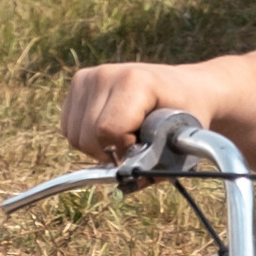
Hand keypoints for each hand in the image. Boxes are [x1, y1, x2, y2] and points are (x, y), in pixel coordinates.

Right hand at [59, 60, 198, 163]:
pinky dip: (87, 138)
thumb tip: (124, 181)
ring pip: (75, 135)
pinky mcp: (79, 82)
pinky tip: (110, 129)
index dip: (124, 150)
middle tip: (136, 144)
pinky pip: (69, 127)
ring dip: (97, 147)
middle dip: (110, 152)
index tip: (145, 147)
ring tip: (124, 136)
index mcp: (135, 81)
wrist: (185, 87)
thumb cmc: (186, 115)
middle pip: (88, 136)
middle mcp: (106, 74)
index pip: (108, 130)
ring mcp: (89, 76)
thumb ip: (154, 166)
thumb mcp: (180, 143)